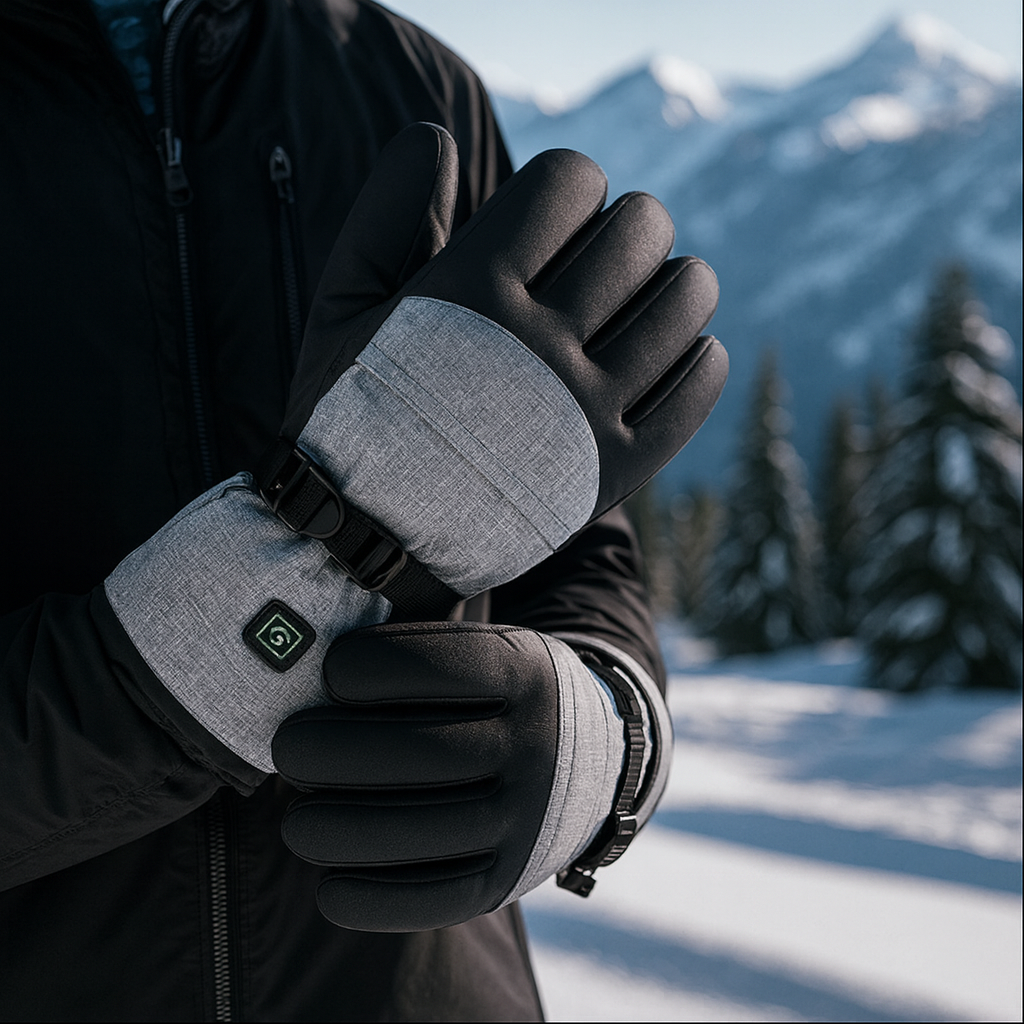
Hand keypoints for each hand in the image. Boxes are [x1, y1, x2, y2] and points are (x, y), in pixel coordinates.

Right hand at [260, 121, 727, 609]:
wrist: (372, 538)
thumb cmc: (354, 411)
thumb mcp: (340, 305)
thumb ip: (383, 212)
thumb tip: (436, 136)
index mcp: (470, 292)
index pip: (570, 179)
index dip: (569, 184)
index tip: (554, 218)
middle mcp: (536, 347)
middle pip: (641, 228)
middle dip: (626, 224)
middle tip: (603, 257)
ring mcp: (583, 413)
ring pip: (686, 297)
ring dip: (676, 279)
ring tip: (646, 298)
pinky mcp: (615, 471)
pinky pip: (698, 386)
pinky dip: (701, 356)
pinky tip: (673, 353)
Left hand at [272, 621, 668, 931]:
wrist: (592, 761)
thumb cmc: (503, 695)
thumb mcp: (490, 649)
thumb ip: (422, 651)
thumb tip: (309, 672)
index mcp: (525, 674)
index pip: (438, 666)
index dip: (369, 669)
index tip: (329, 673)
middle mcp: (533, 746)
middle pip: (419, 754)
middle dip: (331, 754)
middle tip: (288, 748)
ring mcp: (526, 818)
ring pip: (421, 831)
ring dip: (338, 829)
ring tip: (297, 820)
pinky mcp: (508, 879)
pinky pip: (436, 900)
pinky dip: (371, 899)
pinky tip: (329, 884)